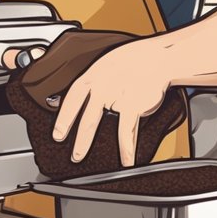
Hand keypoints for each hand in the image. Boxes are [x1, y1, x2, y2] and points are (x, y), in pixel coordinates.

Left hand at [51, 40, 173, 166]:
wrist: (159, 58)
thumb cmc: (134, 61)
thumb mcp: (108, 65)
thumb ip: (97, 82)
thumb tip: (86, 98)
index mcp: (94, 75)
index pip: (72, 97)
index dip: (63, 115)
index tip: (57, 132)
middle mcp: (101, 86)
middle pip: (82, 114)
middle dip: (74, 135)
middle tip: (68, 150)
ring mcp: (115, 96)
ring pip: (94, 122)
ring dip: (85, 141)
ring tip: (79, 156)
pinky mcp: (133, 105)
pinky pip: (126, 131)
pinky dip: (126, 148)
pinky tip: (126, 159)